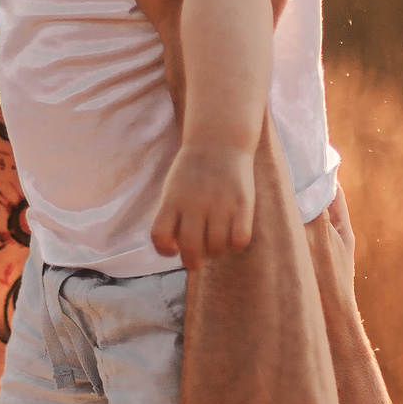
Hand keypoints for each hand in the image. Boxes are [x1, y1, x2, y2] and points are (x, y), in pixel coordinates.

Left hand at [151, 144, 256, 266]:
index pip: (160, 235)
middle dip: (192, 262)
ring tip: (216, 244)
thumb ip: (171, 214)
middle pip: (190, 248)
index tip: (173, 249)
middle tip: (196, 262)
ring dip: (215, 252)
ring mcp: (220, 204)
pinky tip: (233, 236)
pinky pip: (240, 240)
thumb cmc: (194, 170)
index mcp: (173, 199)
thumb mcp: (173, 187)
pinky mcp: (242, 204)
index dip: (164, 250)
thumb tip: (177, 246)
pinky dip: (236, 244)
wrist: (220, 141)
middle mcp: (195, 203)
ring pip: (216, 248)